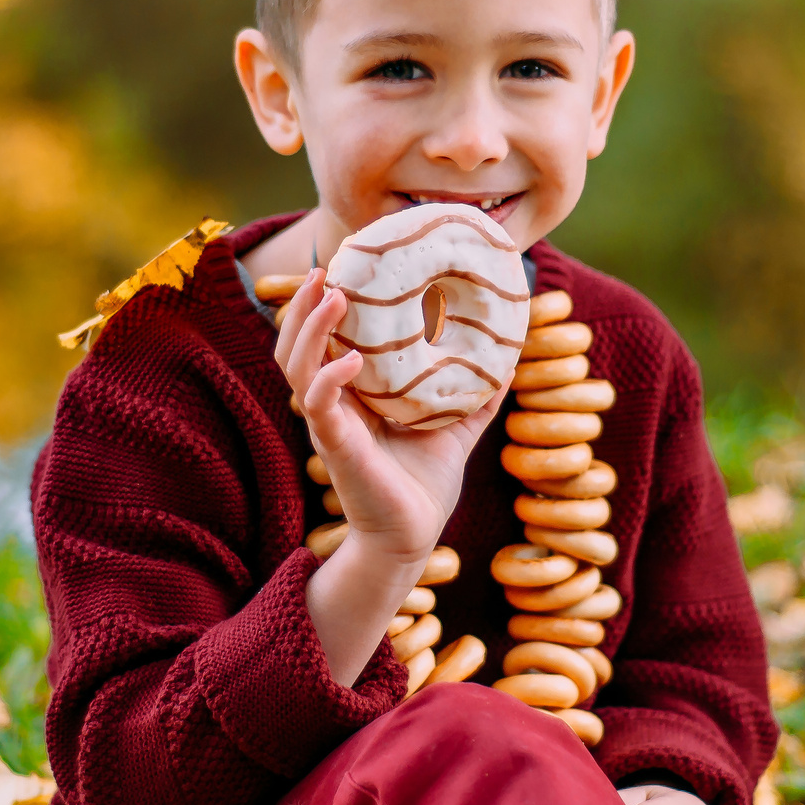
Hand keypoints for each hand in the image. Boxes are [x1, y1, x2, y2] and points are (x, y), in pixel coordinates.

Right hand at [278, 269, 506, 685]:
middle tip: (324, 270)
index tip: (340, 266)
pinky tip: (350, 360)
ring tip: (331, 294)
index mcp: (349, 395)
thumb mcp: (454, 429)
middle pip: (295, 344)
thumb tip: (509, 359)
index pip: (321, 339)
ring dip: (308, 327)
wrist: (411, 539)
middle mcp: (330, 405)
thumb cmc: (423, 486)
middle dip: (303, 305)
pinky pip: (318, 405)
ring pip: (295, 365)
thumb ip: (475, 395)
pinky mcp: (334, 448)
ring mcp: (328, 424)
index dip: (321, 304)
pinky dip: (328, 378)